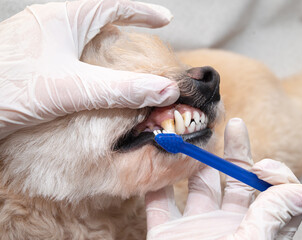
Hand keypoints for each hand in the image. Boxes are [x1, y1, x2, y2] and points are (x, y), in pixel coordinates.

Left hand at [0, 0, 178, 139]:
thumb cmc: (10, 89)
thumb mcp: (77, 88)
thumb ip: (124, 89)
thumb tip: (165, 90)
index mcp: (65, 17)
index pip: (115, 4)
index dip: (144, 11)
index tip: (165, 19)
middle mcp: (52, 23)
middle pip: (99, 18)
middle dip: (126, 28)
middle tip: (144, 43)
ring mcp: (40, 41)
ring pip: (83, 36)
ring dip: (106, 47)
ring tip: (122, 62)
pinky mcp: (33, 60)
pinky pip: (69, 53)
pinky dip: (88, 62)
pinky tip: (90, 78)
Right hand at [146, 118, 301, 239]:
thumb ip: (272, 220)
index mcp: (254, 230)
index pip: (272, 194)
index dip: (273, 174)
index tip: (262, 166)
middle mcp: (227, 225)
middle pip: (236, 181)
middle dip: (236, 152)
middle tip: (235, 124)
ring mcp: (195, 228)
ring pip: (196, 186)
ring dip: (194, 162)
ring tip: (194, 138)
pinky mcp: (165, 233)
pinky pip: (159, 203)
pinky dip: (156, 183)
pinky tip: (156, 161)